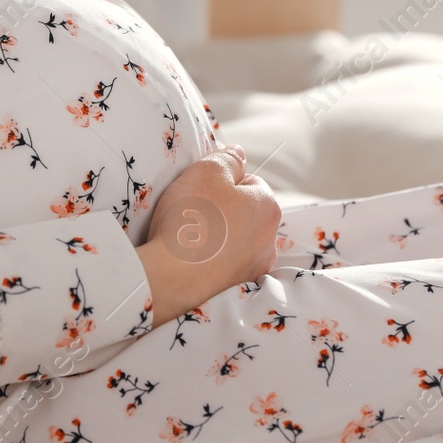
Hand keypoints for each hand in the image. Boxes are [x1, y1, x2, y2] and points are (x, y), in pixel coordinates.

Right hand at [135, 144, 281, 327]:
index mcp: (268, 208)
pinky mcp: (238, 290)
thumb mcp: (207, 171)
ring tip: (191, 238)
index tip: (200, 191)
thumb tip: (239, 153)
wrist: (172, 277)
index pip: (251, 182)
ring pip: (237, 242)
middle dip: (224, 211)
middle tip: (193, 213)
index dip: (224, 182)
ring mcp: (255, 269)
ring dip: (220, 237)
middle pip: (246, 214)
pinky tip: (194, 260)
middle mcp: (270, 241)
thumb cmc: (191, 218)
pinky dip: (214, 261)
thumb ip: (227, 158)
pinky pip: (227, 266)